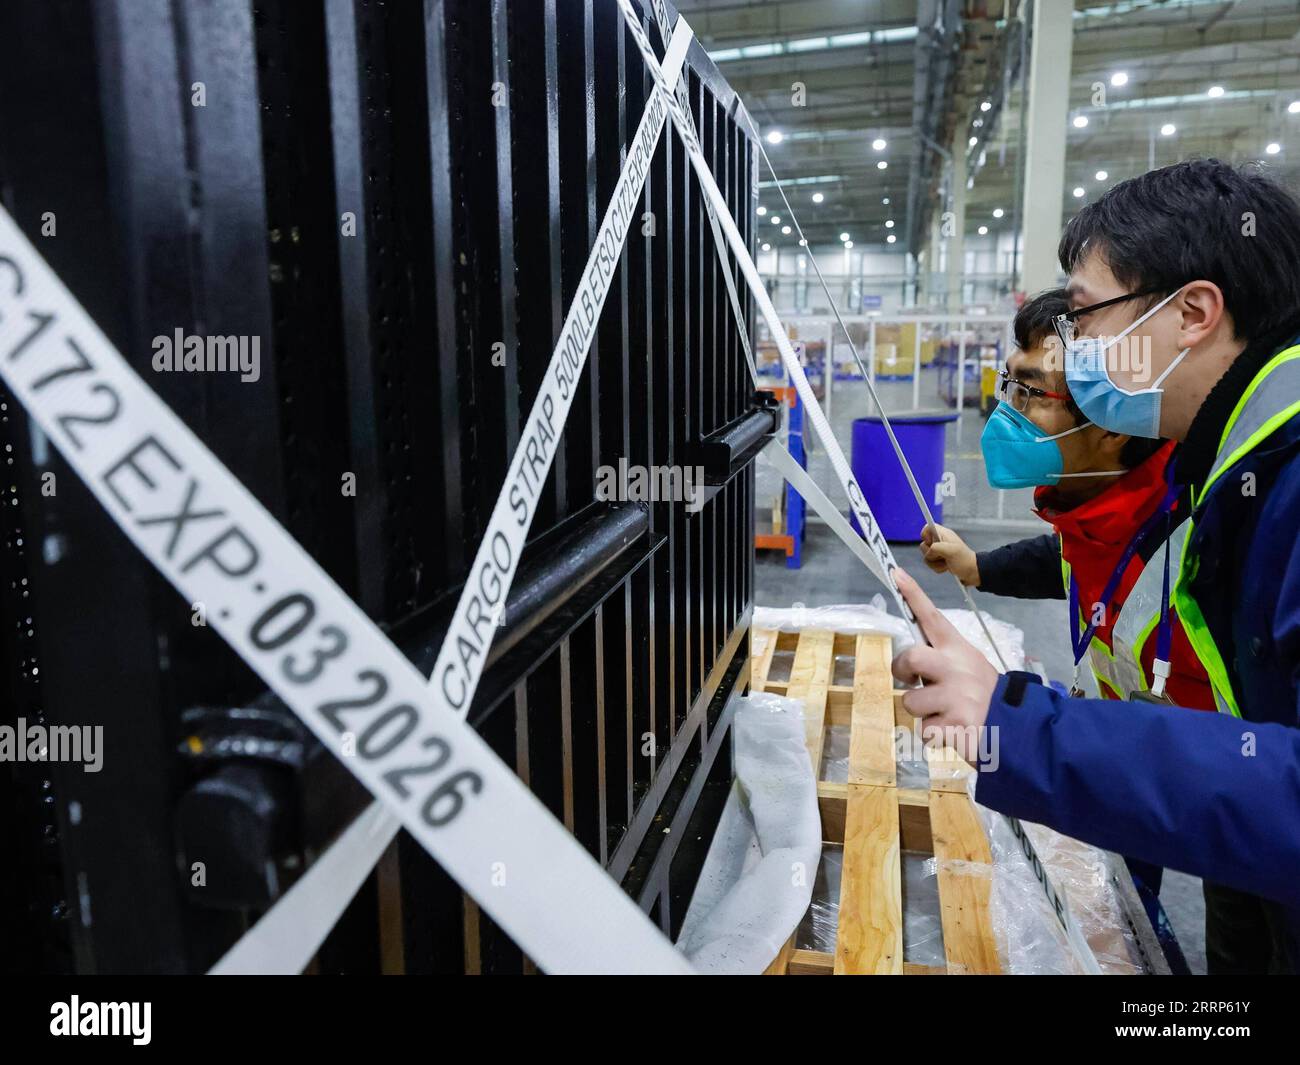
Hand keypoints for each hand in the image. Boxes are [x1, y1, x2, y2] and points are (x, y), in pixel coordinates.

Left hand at [890, 569, 997, 763]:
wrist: (1020, 727)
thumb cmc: (986, 695)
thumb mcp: (970, 667)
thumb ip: (942, 660)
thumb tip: (909, 662)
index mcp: (958, 650)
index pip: (933, 618)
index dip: (914, 595)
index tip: (895, 573)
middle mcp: (956, 668)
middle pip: (911, 657)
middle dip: (901, 670)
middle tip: (910, 680)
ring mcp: (956, 696)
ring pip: (911, 702)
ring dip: (922, 712)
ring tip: (944, 713)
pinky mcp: (955, 724)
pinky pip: (925, 731)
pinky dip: (935, 735)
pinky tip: (953, 731)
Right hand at [920, 523, 978, 585]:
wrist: (972, 572)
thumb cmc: (964, 560)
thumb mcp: (951, 551)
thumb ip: (935, 548)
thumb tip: (929, 552)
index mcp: (944, 534)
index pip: (927, 527)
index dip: (925, 535)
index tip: (931, 543)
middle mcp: (940, 541)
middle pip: (924, 544)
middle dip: (930, 554)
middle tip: (942, 556)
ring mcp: (940, 551)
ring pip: (926, 556)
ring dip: (935, 563)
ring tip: (946, 563)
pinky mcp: (939, 559)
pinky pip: (930, 563)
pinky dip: (937, 568)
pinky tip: (946, 567)